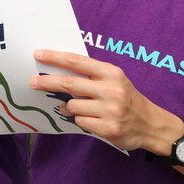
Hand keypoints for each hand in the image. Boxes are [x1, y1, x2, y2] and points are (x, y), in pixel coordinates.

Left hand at [30, 49, 181, 153]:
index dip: (55, 57)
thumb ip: (91, 75)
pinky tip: (91, 119)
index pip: (77, 61)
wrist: (151, 124)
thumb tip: (58, 70)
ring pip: (72, 106)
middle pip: (69, 83)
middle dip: (46, 82)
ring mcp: (110, 110)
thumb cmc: (127, 98)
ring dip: (68, 107)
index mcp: (111, 73)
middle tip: (32, 82)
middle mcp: (111, 90)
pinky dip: (80, 120)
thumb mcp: (114, 79)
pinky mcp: (108, 129)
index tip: (38, 55)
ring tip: (76, 107)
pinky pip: (80, 121)